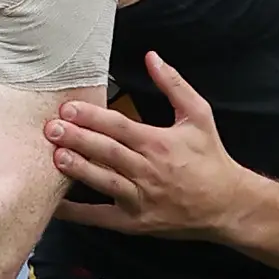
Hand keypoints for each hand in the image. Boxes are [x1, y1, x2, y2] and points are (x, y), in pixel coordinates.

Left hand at [47, 51, 247, 237]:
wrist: (227, 205)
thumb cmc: (210, 158)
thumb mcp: (198, 115)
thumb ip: (173, 85)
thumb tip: (151, 56)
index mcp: (159, 143)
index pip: (120, 127)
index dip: (93, 117)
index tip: (68, 108)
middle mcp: (148, 171)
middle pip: (108, 153)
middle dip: (78, 139)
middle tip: (51, 129)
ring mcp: (140, 199)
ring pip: (104, 182)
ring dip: (78, 169)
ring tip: (54, 157)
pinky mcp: (135, 222)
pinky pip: (101, 217)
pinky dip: (77, 213)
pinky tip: (56, 205)